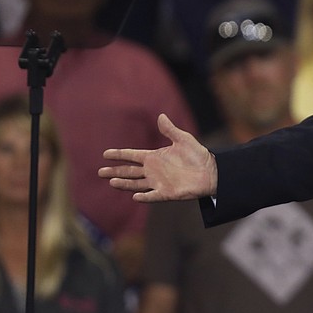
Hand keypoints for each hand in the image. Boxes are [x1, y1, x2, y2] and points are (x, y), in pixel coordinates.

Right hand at [99, 114, 216, 201]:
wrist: (211, 171)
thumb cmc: (198, 155)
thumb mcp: (183, 139)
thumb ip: (170, 130)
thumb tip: (161, 116)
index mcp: (154, 157)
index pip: (132, 155)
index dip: (119, 155)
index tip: (105, 154)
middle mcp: (153, 170)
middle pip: (129, 171)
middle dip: (115, 171)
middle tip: (100, 172)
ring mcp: (159, 182)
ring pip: (136, 184)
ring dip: (124, 183)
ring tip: (111, 181)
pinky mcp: (167, 193)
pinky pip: (153, 196)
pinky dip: (144, 196)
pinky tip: (135, 196)